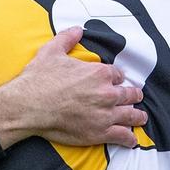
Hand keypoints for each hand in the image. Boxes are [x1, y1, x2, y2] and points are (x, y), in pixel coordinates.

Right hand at [0, 26, 147, 149]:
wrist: (28, 106)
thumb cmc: (39, 79)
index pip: (117, 75)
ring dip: (137, 116)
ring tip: (141, 118)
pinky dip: (128, 138)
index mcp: (99, 73)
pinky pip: (122, 136)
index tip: (117, 81)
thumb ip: (67, 39)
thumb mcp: (52, 51)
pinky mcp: (100, 133)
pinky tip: (131, 140)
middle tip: (135, 97)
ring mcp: (105, 115)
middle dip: (133, 95)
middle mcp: (107, 93)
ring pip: (130, 115)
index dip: (116, 78)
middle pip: (129, 94)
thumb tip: (77, 29)